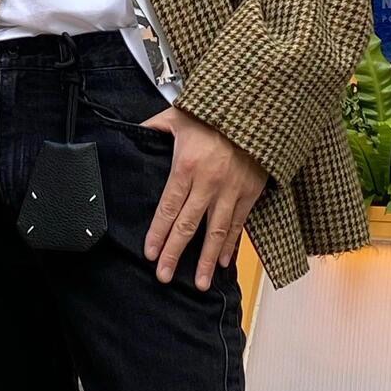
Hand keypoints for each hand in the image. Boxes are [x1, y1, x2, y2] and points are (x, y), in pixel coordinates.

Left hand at [141, 108, 266, 289]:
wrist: (258, 107)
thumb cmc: (215, 111)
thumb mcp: (179, 116)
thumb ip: (155, 128)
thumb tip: (133, 133)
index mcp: (186, 166)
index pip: (168, 208)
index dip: (158, 233)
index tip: (150, 254)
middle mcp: (208, 182)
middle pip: (188, 226)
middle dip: (174, 254)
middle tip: (165, 276)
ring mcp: (231, 190)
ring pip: (216, 232)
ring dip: (205, 260)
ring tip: (199, 283)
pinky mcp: (250, 192)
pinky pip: (238, 224)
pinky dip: (230, 245)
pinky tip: (222, 262)